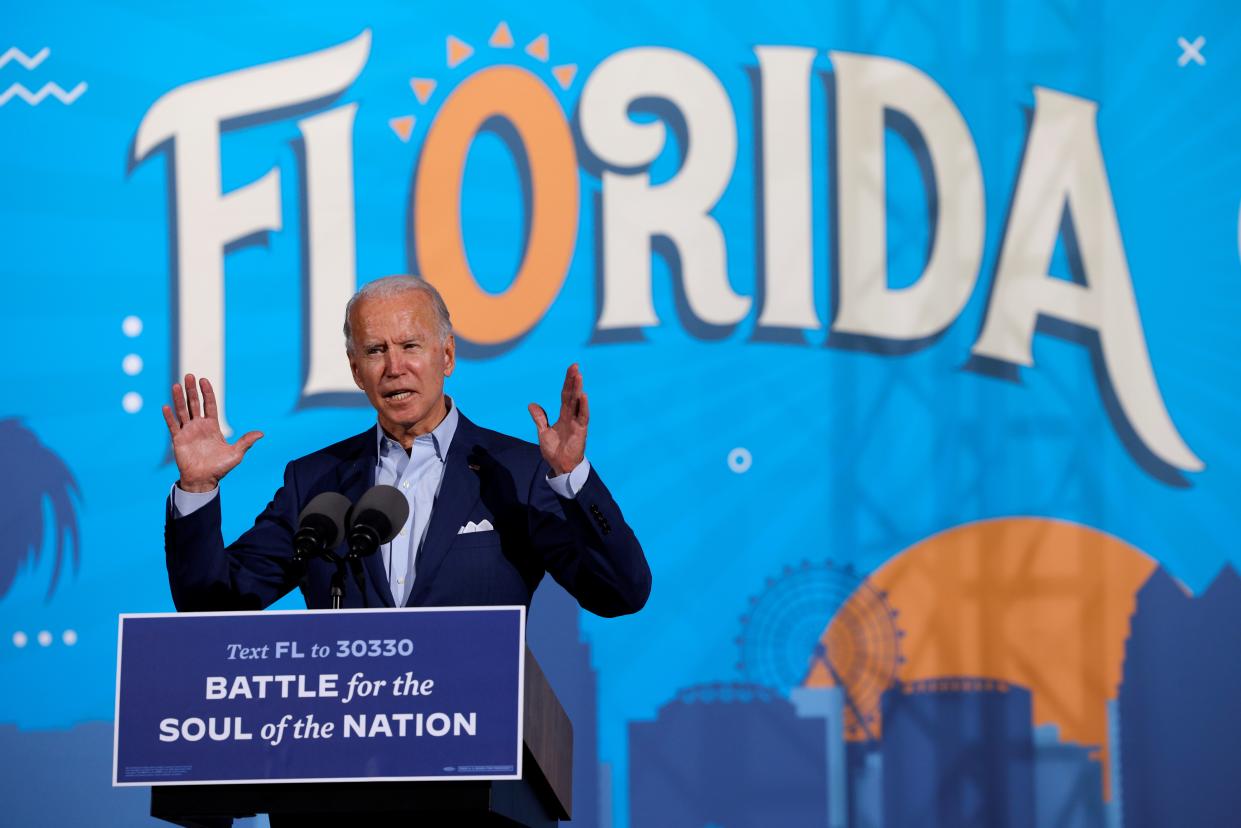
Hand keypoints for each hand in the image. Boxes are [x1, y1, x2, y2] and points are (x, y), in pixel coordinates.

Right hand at [161, 374, 262, 492]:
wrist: (204, 480)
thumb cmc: (220, 468)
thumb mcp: (236, 454)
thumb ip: (246, 441)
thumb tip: (262, 433)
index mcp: (212, 426)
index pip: (209, 405)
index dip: (207, 392)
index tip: (204, 380)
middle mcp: (199, 426)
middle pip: (195, 404)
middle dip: (192, 390)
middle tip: (189, 375)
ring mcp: (188, 432)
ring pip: (182, 411)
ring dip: (179, 399)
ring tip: (176, 385)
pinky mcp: (178, 440)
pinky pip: (173, 426)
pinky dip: (169, 417)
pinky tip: (166, 406)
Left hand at [528, 363, 588, 475]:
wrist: (560, 466)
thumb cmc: (554, 450)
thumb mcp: (543, 432)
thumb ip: (540, 418)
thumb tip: (532, 404)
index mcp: (564, 415)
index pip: (565, 395)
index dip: (567, 382)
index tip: (570, 369)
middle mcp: (572, 416)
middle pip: (572, 395)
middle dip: (573, 381)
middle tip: (575, 366)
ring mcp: (577, 423)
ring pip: (578, 403)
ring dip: (578, 389)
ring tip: (578, 375)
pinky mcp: (581, 431)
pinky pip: (583, 416)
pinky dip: (583, 406)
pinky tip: (583, 395)